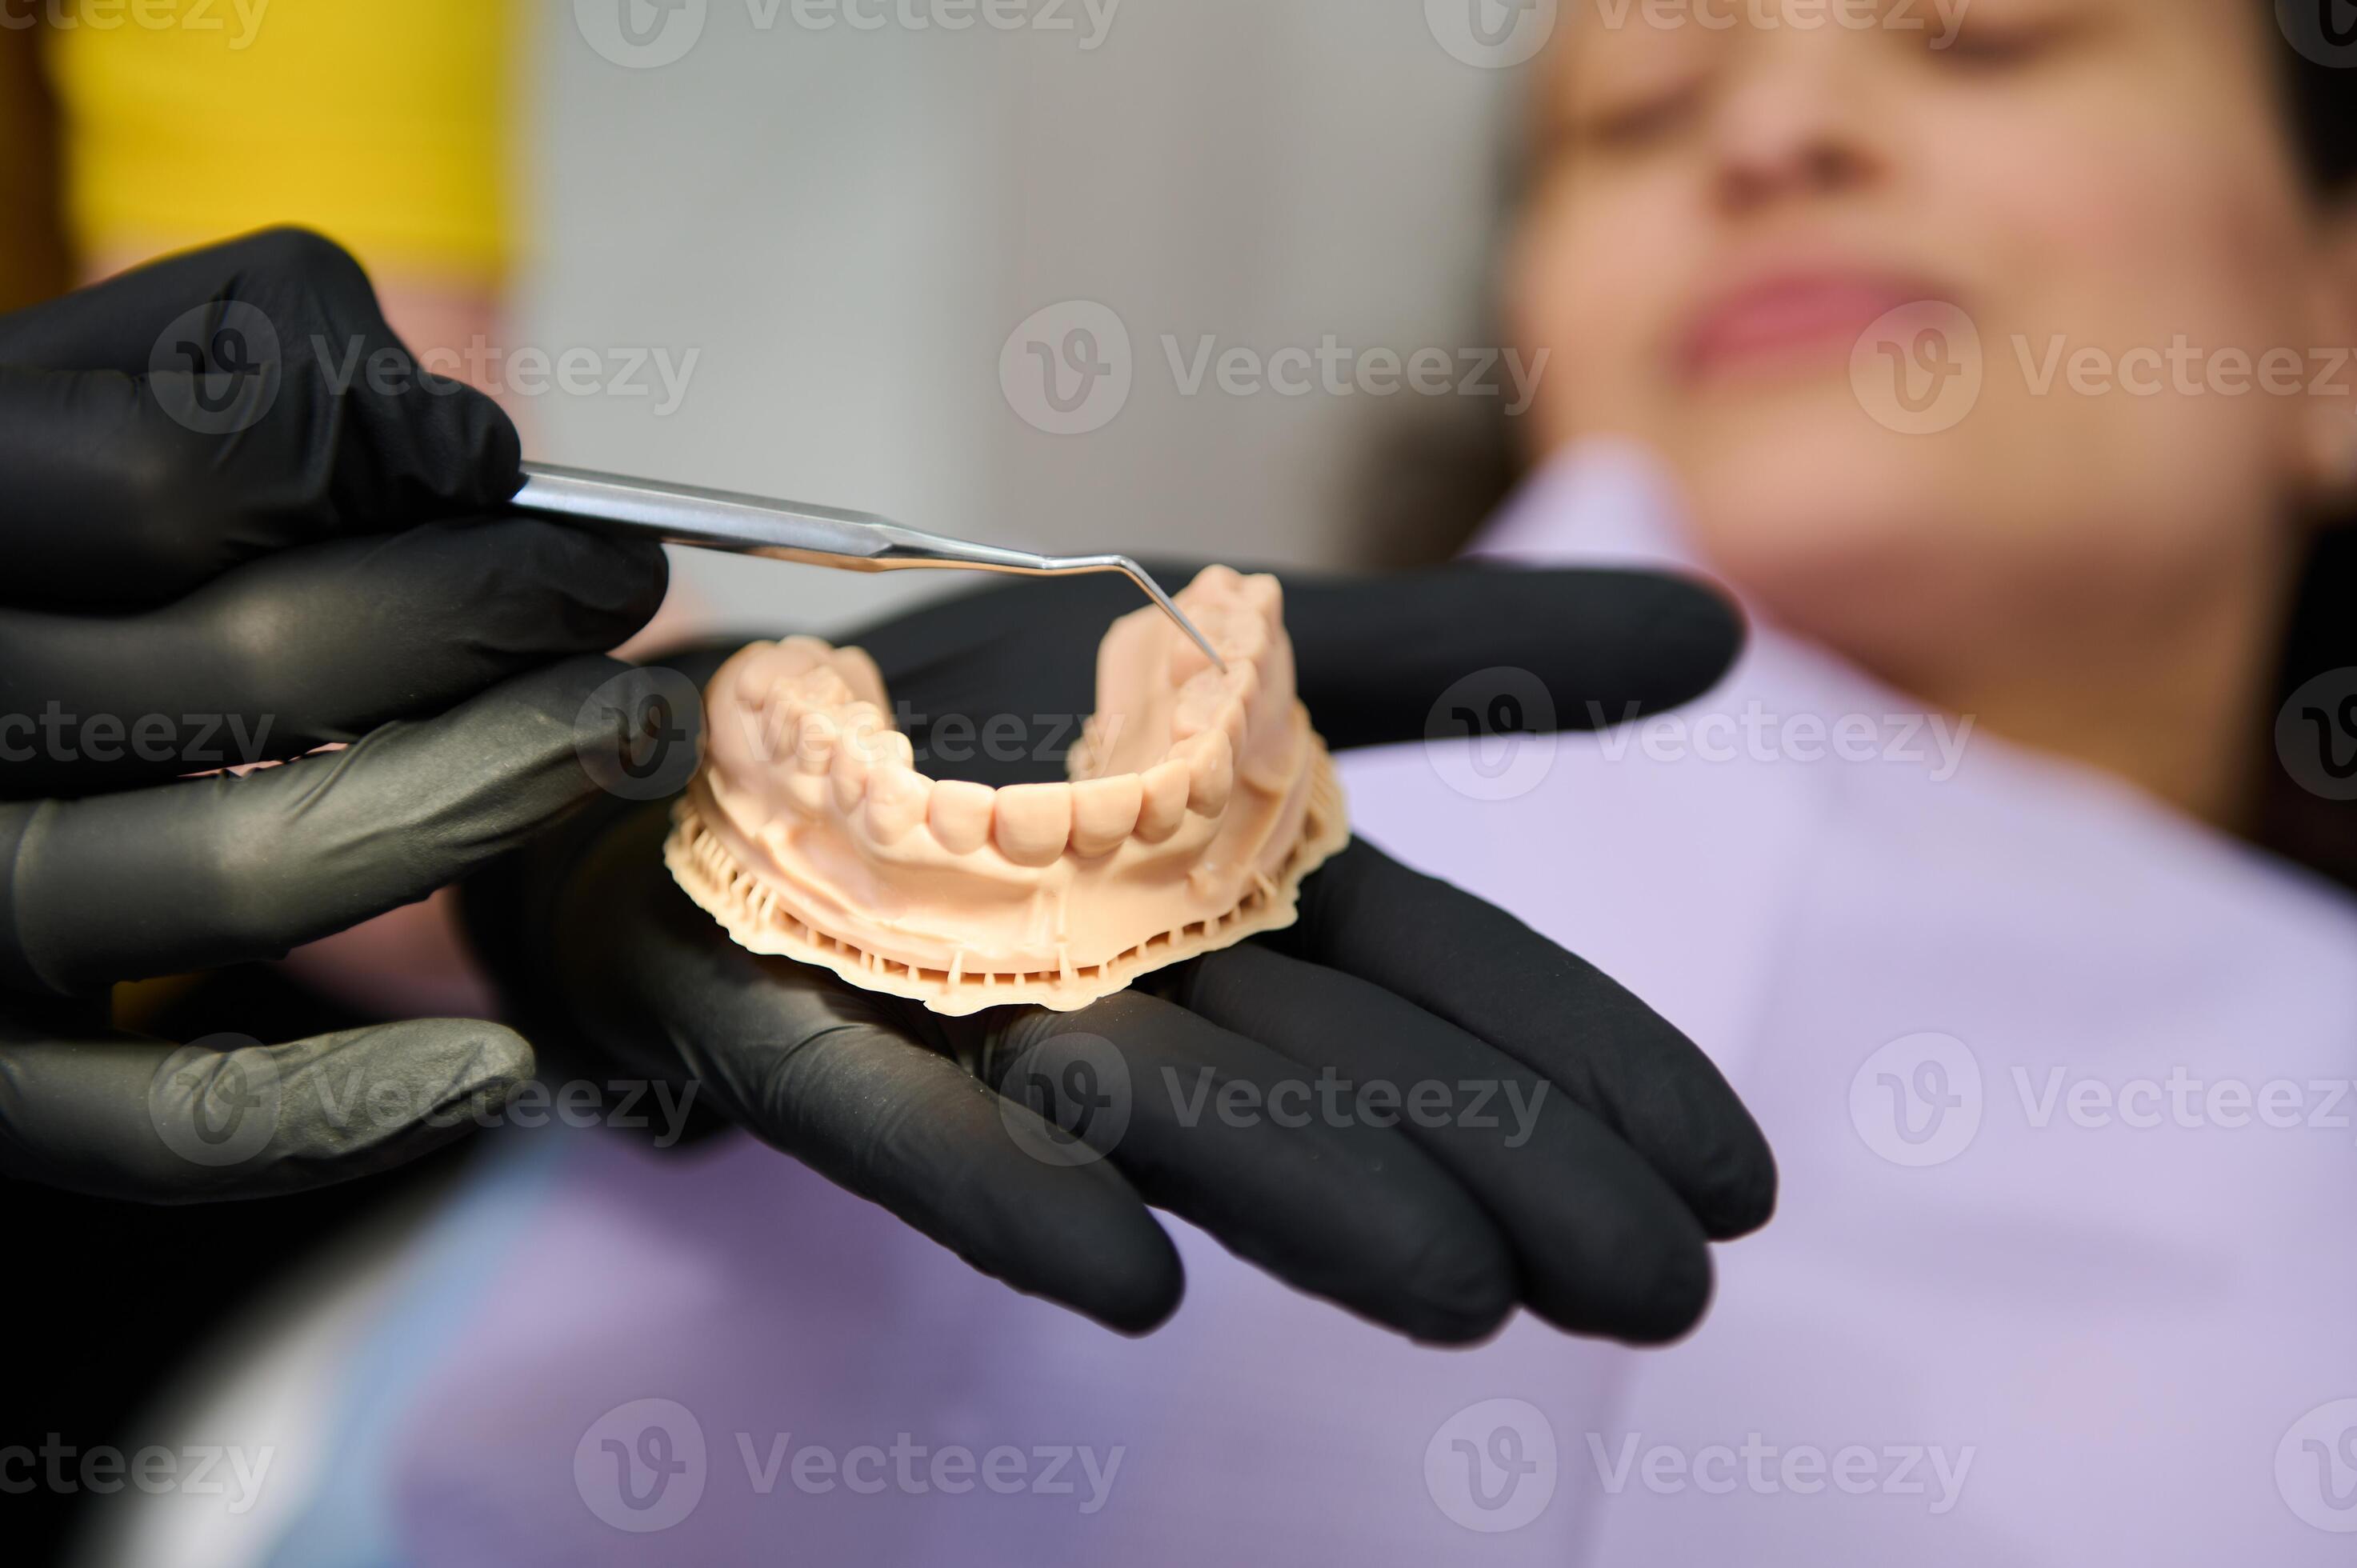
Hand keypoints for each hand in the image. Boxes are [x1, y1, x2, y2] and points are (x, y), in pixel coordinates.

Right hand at [0, 229, 668, 1201]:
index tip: (507, 470)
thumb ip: (243, 359)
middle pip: (251, 672)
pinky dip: (345, 1109)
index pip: (178, 475)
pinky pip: (167, 1128)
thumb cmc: (16, 525)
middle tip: (623, 587)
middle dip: (493, 617)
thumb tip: (460, 454)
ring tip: (629, 733)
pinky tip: (505, 1061)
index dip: (385, 457)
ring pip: (240, 876)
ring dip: (481, 803)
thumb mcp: (77, 384)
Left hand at [475, 566, 1771, 1342]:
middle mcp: (1130, 973)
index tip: (1745, 1190)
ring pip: (1164, 1113)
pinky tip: (1127, 1280)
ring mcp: (966, 1014)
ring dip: (1307, 1203)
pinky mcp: (794, 1032)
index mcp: (1240, 891)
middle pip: (1341, 1075)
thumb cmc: (976, 711)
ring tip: (1466, 1296)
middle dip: (1502, 1175)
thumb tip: (1730, 638)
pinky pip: (905, 1125)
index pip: (1453, 989)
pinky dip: (1013, 1193)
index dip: (1591, 1077)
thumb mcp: (1228, 627)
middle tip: (1665, 1298)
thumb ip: (1450, 654)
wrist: (700, 721)